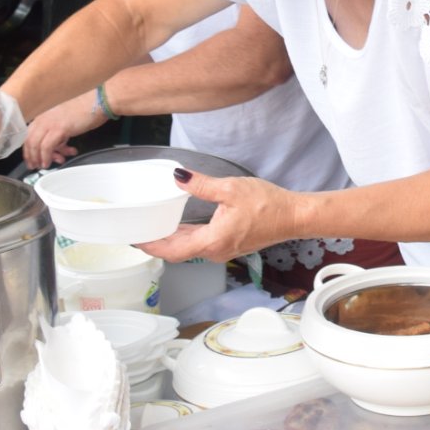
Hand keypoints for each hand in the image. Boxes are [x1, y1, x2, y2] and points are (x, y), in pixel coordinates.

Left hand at [22, 92, 106, 168]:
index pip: (29, 134)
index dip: (29, 149)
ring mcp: (50, 122)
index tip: (31, 158)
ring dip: (38, 158)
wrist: (97, 102)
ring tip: (45, 165)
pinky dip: (47, 156)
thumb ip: (59, 134)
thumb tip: (58, 148)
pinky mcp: (59, 128)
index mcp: (44, 115)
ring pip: (35, 144)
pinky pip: (46, 147)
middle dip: (31, 156)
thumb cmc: (86, 110)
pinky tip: (51, 162)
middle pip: (29, 140)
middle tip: (35, 165)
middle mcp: (44, 118)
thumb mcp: (66, 122)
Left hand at [135, 170, 302, 263]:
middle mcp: (215, 251)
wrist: (293, 216)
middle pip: (178, 252)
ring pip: (189, 248)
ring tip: (154, 227)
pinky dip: (186, 237)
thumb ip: (201, 185)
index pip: (173, 250)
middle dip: (157, 243)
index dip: (152, 247)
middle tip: (139, 232)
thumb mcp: (231, 189)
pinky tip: (180, 226)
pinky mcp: (229, 245)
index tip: (136, 241)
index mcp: (212, 241)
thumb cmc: (269, 205)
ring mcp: (223, 250)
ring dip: (171, 240)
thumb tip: (178, 177)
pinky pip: (200, 244)